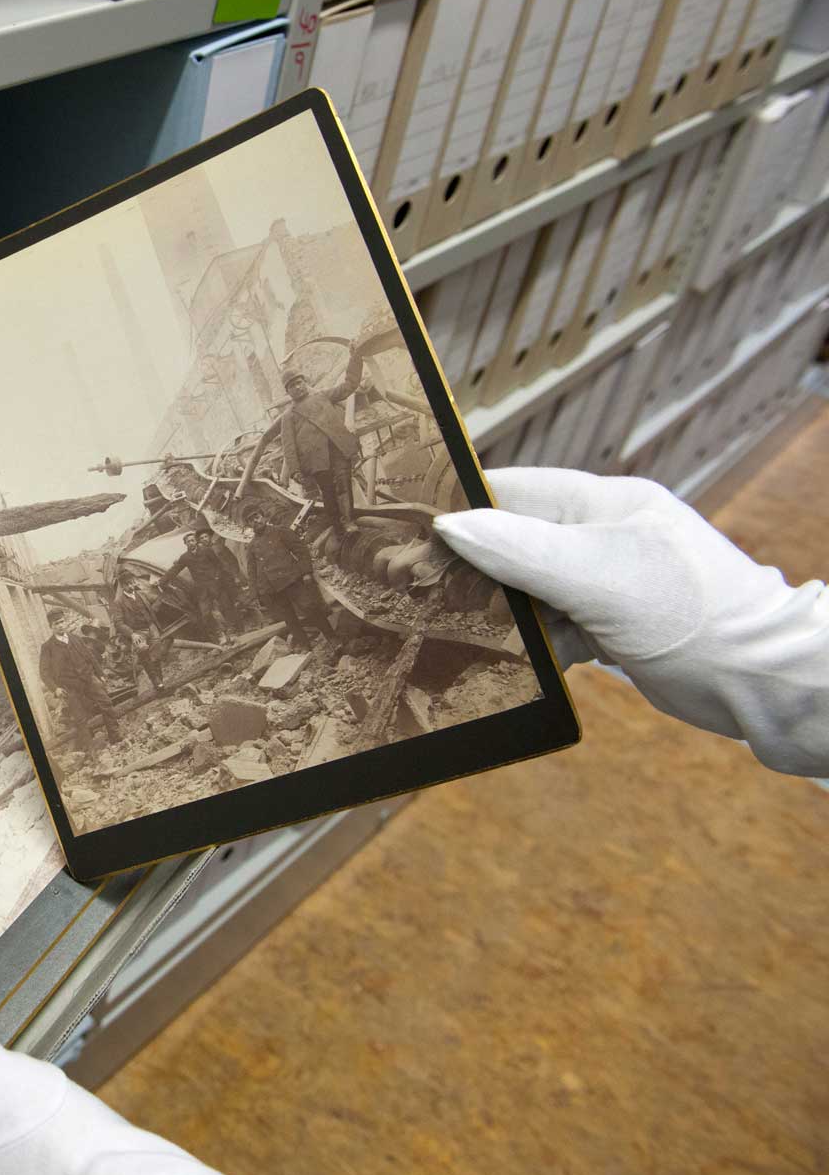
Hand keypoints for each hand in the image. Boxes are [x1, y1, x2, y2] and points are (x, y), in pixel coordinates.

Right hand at [434, 467, 828, 775]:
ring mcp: (604, 584)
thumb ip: (521, 549)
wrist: (765, 684)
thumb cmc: (695, 615)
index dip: (459, 508)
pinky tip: (503, 664)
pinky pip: (550, 631)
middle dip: (467, 568)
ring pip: (525, 591)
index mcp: (601, 504)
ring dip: (493, 613)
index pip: (511, 490)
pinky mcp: (608, 629)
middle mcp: (599, 538)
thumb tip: (449, 525)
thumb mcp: (599, 574)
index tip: (408, 533)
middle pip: (510, 543)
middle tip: (413, 591)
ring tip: (446, 630)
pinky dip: (527, 648)